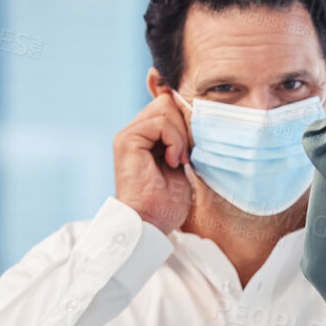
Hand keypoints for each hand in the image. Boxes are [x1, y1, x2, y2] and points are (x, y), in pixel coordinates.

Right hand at [114, 94, 192, 233]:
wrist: (151, 222)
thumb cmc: (169, 202)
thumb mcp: (183, 164)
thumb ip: (183, 140)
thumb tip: (199, 117)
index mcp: (148, 136)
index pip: (170, 106)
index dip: (187, 121)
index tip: (192, 151)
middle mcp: (136, 131)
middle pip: (167, 102)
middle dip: (185, 126)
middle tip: (186, 156)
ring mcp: (129, 135)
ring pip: (165, 108)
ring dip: (180, 136)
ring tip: (179, 161)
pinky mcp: (127, 140)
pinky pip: (159, 123)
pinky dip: (174, 141)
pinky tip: (173, 162)